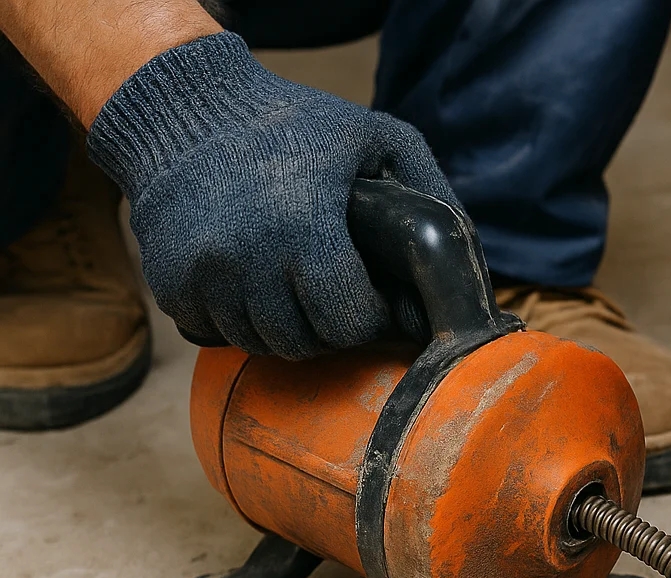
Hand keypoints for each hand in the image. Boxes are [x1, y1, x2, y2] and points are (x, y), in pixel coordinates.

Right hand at [86, 32, 456, 357]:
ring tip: (295, 290)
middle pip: (303, 343)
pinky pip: (214, 334)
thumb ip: (429, 191)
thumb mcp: (376, 137)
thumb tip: (468, 260)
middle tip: (334, 297)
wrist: (183, 108)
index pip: (346, 323)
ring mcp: (201, 275)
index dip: (366, 318)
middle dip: (328, 328)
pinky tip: (253, 286)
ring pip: (260, 344)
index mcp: (303, 228)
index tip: (368, 297)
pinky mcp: (168, 283)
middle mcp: (246, 259)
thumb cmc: (293, 121)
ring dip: (284, 329)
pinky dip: (237, 322)